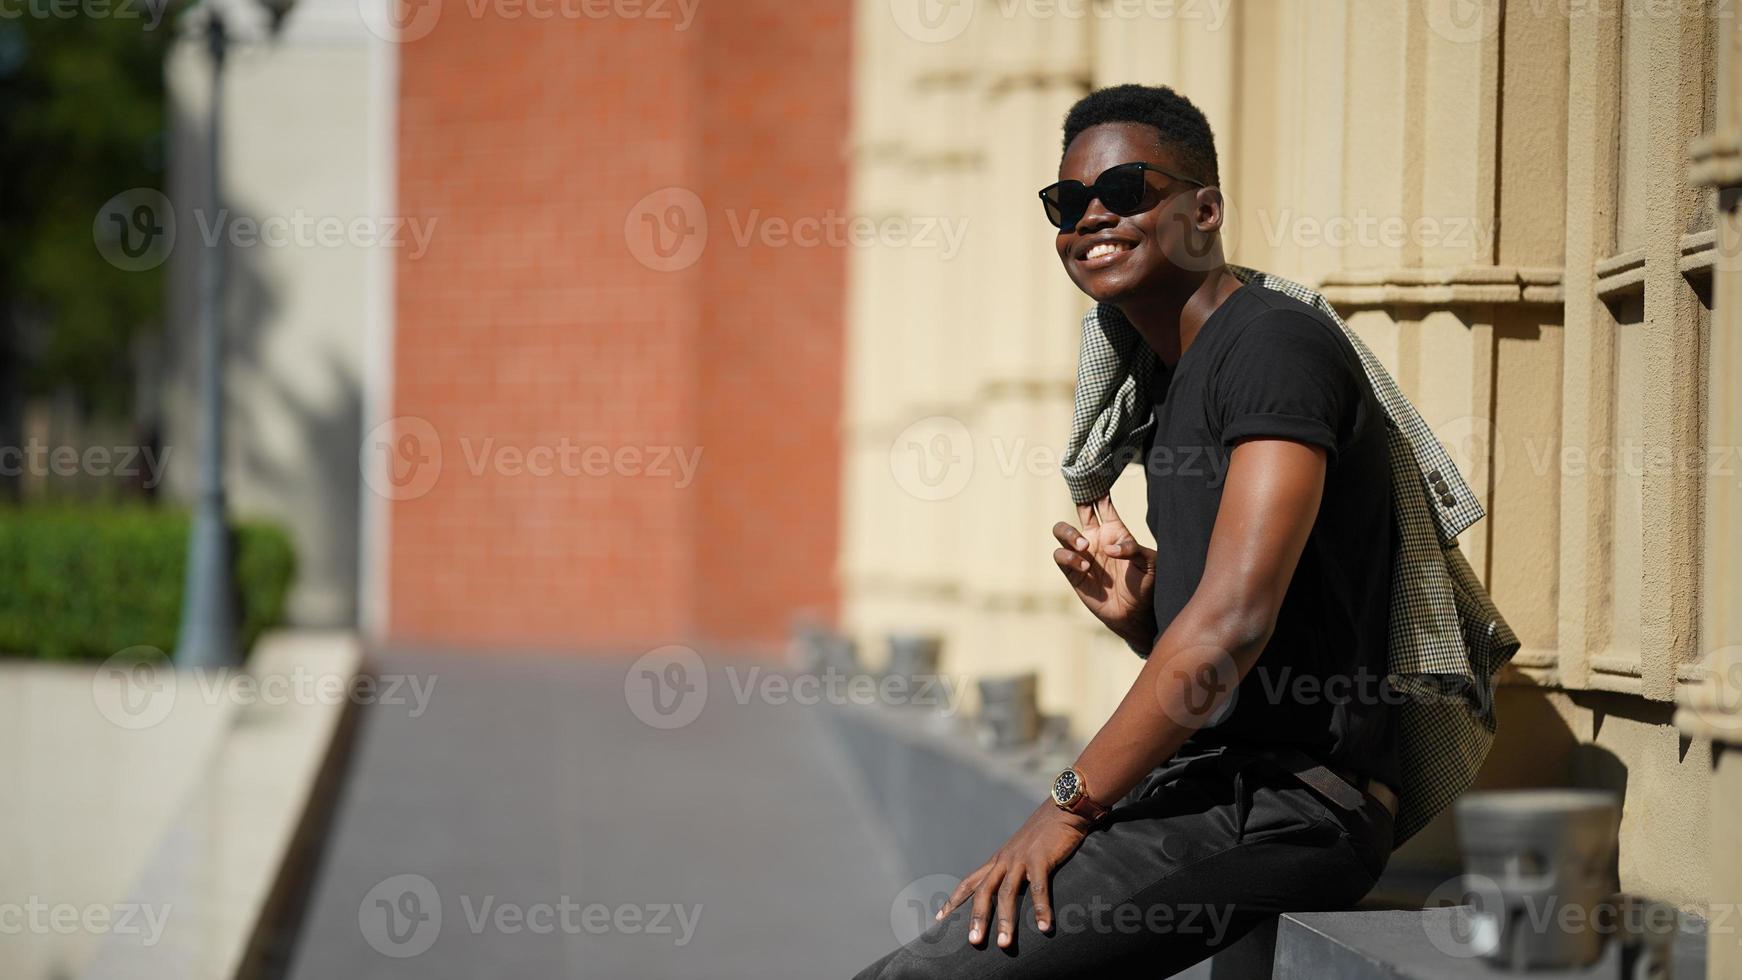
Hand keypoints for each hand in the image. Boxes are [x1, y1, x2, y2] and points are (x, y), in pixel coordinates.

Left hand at [935, 803, 1092, 948]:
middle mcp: (1004, 860)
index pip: (970, 881)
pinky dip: (1041, 908)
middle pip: (984, 892)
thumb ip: (1016, 868)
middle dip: (978, 918)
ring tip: (1005, 944)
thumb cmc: (1046, 831)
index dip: (954, 900)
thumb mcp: (1023, 850)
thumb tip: (1017, 889)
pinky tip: (1044, 927)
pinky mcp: (1040, 858)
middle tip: (973, 942)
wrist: (1063, 807)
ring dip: (1006, 920)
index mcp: (999, 860)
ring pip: (1007, 893)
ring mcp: (1021, 858)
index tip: (939, 918)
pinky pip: (1039, 888)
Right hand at [1053, 494, 1157, 648]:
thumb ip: (1133, 549)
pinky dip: (1069, 558)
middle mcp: (1095, 538)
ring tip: (1085, 547)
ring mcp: (1082, 554)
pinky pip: (1060, 556)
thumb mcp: (1150, 563)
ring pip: (1062, 531)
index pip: (1102, 504)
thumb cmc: (1146, 585)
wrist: (1135, 614)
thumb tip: (1109, 547)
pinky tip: (1085, 566)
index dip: (1097, 489)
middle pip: (1078, 510)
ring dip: (1070, 535)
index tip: (1092, 474)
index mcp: (1114, 530)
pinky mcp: (1072, 572)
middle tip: (1083, 502)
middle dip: (1077, 501)